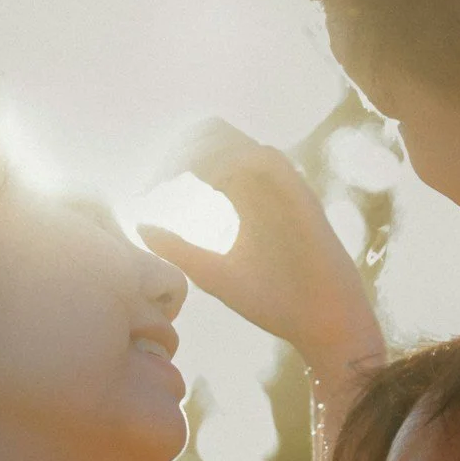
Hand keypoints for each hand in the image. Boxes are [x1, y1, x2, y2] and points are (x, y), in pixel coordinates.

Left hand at [137, 119, 384, 377]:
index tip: (142, 187)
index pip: (202, 156)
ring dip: (198, 153)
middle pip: (215, 137)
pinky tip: (201, 184)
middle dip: (178, 149)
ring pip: (235, 142)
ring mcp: (282, 186)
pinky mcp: (300, 194)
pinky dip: (229, 163)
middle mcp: (262, 185)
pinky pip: (264, 159)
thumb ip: (178, 248)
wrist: (320, 323)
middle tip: (152, 177)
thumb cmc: (273, 301)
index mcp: (243, 197)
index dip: (170, 162)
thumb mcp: (213, 273)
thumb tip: (139, 225)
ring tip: (169, 179)